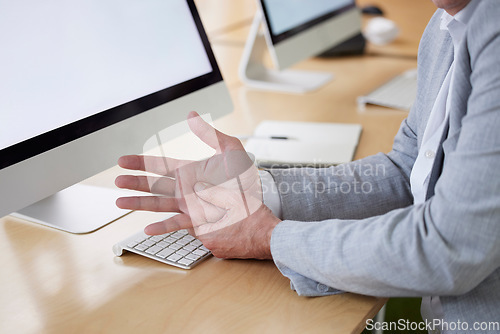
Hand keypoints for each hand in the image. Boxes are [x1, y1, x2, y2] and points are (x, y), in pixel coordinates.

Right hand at [115, 112, 271, 251]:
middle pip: (155, 184)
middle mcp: (188, 189)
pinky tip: (147, 228)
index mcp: (193, 172)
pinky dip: (160, 227)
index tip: (124, 160)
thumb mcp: (231, 153)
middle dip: (135, 182)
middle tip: (117, 179)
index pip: (161, 165)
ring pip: (158, 204)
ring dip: (139, 203)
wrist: (255, 214)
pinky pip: (174, 224)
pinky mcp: (195, 224)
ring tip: (120, 202)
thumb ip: (211, 134)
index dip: (142, 162)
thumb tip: (191, 116)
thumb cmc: (247, 185)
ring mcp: (190, 207)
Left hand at [193, 182, 280, 258]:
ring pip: (209, 233)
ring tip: (218, 209)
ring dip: (211, 222)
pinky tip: (229, 220)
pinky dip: (221, 229)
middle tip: (204, 202)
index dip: (187, 208)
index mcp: (208, 234)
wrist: (274, 240)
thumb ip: (214, 193)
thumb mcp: (235, 200)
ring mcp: (221, 251)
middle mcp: (212, 245)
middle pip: (198, 227)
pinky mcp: (230, 252)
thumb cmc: (257, 223)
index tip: (187, 200)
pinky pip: (220, 239)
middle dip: (200, 215)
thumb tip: (199, 188)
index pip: (188, 220)